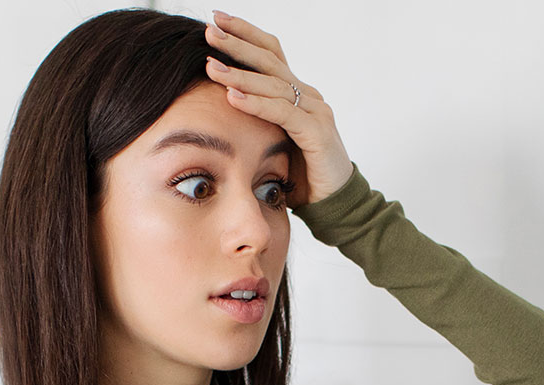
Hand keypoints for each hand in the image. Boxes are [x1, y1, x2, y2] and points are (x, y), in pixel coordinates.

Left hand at [204, 10, 353, 209]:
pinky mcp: (317, 133)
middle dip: (238, 43)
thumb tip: (219, 106)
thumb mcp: (274, 140)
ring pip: (274, 85)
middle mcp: (309, 96)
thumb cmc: (301, 175)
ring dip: (239, 74)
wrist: (334, 205)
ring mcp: (316, 112)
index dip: (245, 34)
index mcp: (298, 94)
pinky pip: (282, 113)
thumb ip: (257, 121)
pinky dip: (256, 105)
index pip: (270, 53)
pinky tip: (232, 97)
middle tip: (209, 29)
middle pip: (271, 60)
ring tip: (210, 66)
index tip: (216, 20)